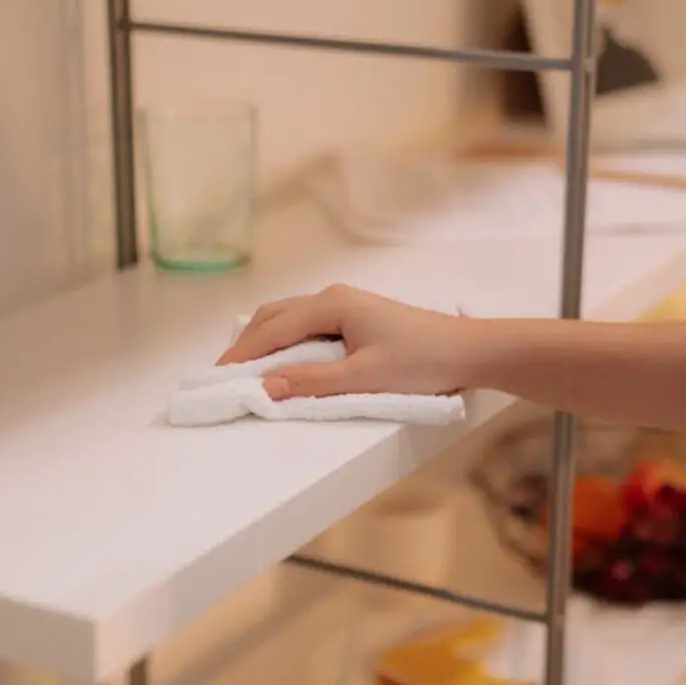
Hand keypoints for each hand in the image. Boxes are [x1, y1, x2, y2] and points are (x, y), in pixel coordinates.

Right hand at [217, 285, 474, 399]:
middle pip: (274, 316)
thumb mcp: (365, 377)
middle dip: (247, 343)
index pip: (272, 328)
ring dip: (265, 341)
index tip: (217, 376)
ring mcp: (346, 306)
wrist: (468, 351)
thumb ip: (314, 382)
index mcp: (332, 304)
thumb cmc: (423, 361)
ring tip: (247, 370)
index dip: (242, 353)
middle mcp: (335, 297)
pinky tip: (283, 362)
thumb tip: (266, 386)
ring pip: (290, 318)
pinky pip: (307, 326)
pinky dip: (286, 342)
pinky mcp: (356, 319)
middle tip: (225, 374)